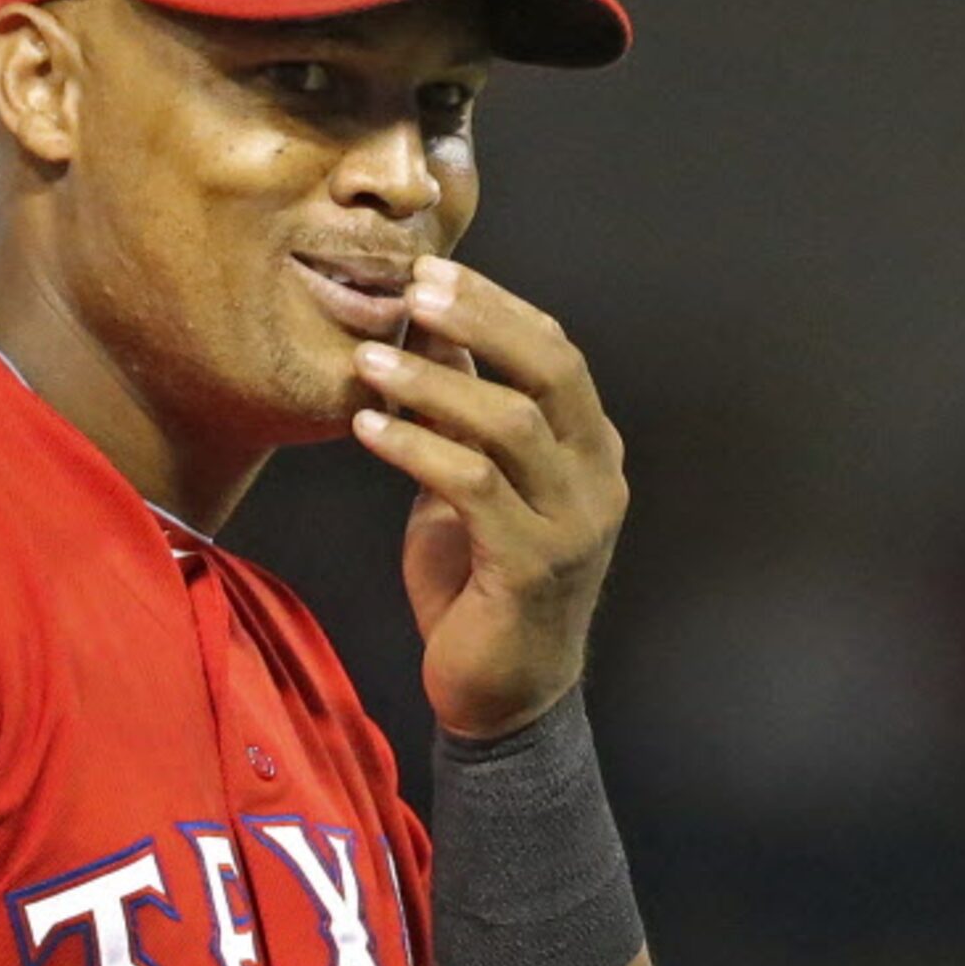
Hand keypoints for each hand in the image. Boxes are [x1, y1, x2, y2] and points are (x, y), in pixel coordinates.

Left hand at [350, 256, 628, 740]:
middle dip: (480, 319)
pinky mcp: (534, 565)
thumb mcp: (470, 482)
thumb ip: (462, 413)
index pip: (556, 352)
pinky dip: (417, 449)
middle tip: (411, 292)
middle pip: (550, 370)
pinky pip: (474, 486)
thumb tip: (429, 328)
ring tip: (367, 362)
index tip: (431, 270)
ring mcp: (575, 523)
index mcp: (591, 450)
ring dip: (431, 384)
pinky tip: (368, 429)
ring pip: (510, 424)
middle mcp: (597, 479)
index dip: (497, 305)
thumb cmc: (479, 583)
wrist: (501, 695)